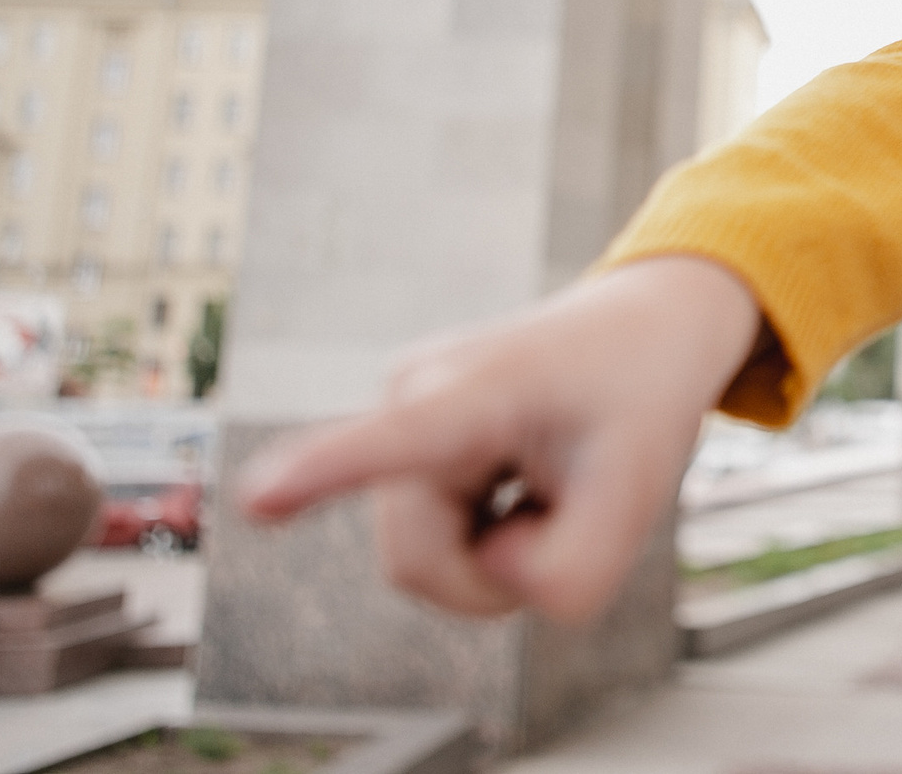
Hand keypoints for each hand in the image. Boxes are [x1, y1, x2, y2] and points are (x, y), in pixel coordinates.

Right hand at [234, 256, 758, 624]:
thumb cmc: (641, 401)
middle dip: (498, 575)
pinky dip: (488, 535)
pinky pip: (429, 539)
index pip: (399, 439)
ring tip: (549, 485)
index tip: (256, 497)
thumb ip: (569, 574)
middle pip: (418, 563)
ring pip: (421, 560)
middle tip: (572, 516)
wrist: (645, 326)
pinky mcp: (401, 438)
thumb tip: (485, 574)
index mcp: (481, 392)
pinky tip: (523, 483)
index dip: (324, 471)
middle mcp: (417, 391)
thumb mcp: (640, 496)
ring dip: (498, 551)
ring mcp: (400, 412)